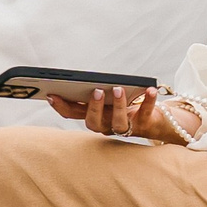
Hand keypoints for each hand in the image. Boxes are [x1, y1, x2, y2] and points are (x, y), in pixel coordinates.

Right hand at [49, 85, 196, 145]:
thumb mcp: (108, 97)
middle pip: (94, 123)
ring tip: (118, 89)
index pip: (73, 115)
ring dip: (118, 106)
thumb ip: (95, 91)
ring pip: (119, 122)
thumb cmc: (126, 105)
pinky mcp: (145, 123)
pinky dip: (148, 100)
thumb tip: (85, 79)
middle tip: (96, 91)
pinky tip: (150, 89)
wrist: (155, 120)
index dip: (61, 107)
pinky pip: (145, 112)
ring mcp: (126, 127)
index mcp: (94, 117)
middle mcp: (107, 126)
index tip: (52, 95)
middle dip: (93, 108)